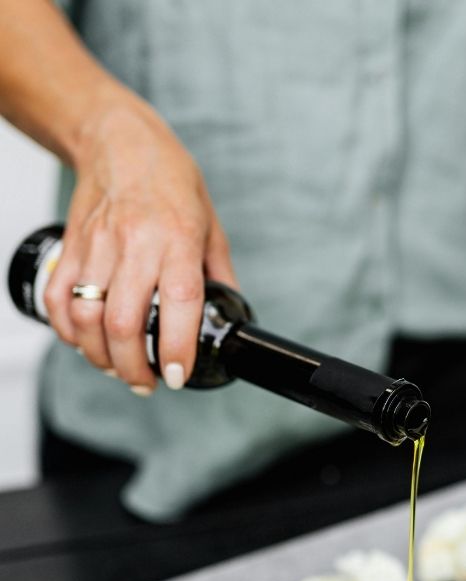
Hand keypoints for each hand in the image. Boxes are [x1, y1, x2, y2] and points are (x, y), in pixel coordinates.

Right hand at [44, 97, 235, 392]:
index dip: (176, 348)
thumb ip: (219, 273)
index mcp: (177, 240)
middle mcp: (135, 244)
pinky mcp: (70, 246)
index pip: (177, 303)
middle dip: (133, 366)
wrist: (118, 138)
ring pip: (87, 316)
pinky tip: (85, 342)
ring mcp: (97, 245)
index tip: (178, 375)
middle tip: (147, 383)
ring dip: (100, 355)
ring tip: (118, 369)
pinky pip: (59, 298)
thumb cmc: (169, 179)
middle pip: (123, 321)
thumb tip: (233, 313)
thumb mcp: (211, 224)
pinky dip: (67, 330)